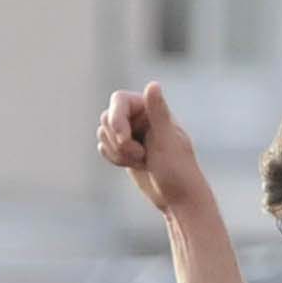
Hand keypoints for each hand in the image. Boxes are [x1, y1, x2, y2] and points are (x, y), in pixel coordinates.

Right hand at [97, 82, 210, 217]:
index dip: (116, 118)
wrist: (178, 197)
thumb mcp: (166, 140)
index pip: (118, 99)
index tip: (124, 139)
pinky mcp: (124, 148)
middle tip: (141, 156)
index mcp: (152, 108)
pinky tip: (136, 165)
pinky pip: (104, 147)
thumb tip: (153, 84)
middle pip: (107, 117)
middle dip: (118, 141)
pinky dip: (114, 159)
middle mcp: (140, 116)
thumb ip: (157, 112)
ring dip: (118, 152)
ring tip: (142, 161)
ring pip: (103, 133)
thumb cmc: (178, 169)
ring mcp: (131, 132)